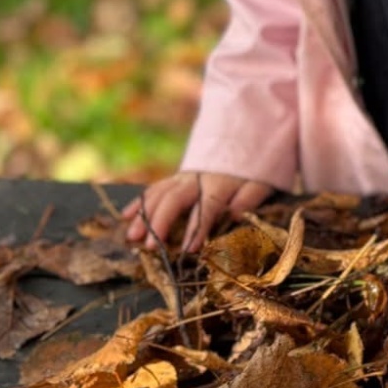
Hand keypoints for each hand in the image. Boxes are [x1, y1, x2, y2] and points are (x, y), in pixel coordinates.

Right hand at [122, 173, 274, 253]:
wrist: (246, 138)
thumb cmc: (256, 170)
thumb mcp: (262, 182)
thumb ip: (250, 198)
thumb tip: (234, 213)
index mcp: (220, 183)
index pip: (207, 207)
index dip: (197, 228)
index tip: (188, 249)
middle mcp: (197, 179)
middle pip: (174, 200)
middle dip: (160, 223)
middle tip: (149, 247)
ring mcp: (183, 177)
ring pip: (159, 194)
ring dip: (143, 215)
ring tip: (132, 237)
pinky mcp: (176, 178)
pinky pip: (154, 188)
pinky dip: (139, 201)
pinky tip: (125, 216)